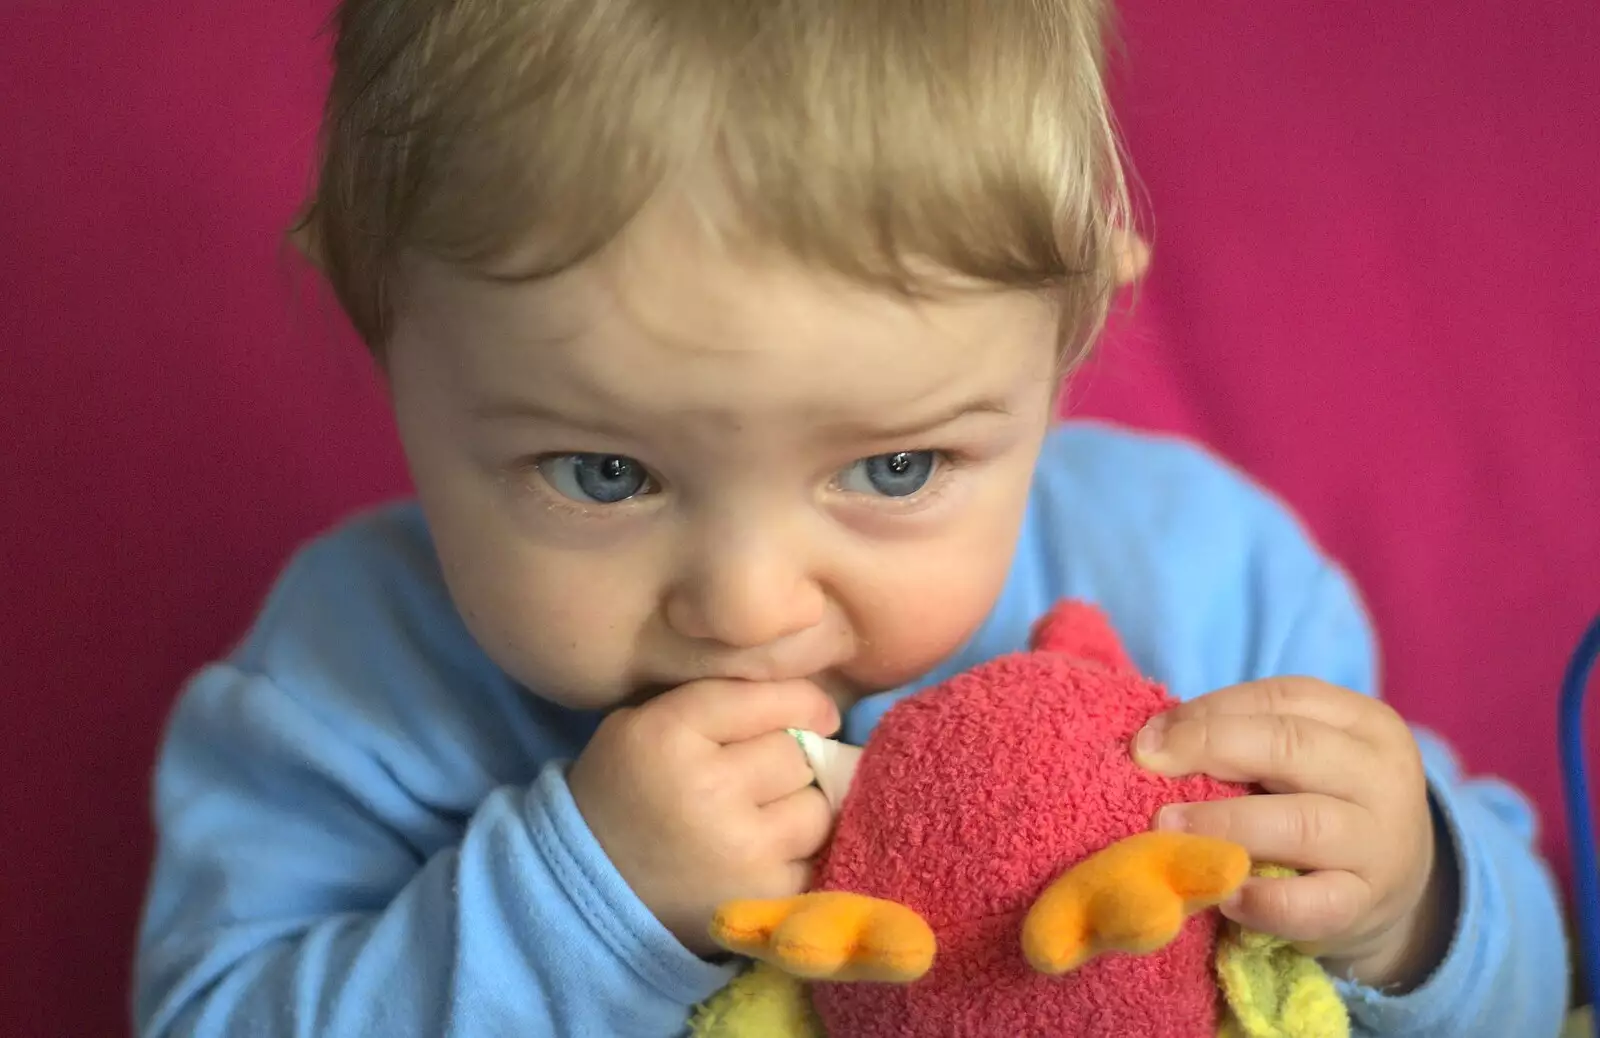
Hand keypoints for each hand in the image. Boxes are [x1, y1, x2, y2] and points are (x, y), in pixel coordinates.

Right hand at [568, 679, 839, 955]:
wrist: (593, 886)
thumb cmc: (627, 791)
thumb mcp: (646, 722)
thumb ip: (719, 701)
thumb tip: (812, 704)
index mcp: (672, 734)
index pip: (769, 700)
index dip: (803, 702)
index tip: (814, 713)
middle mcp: (710, 788)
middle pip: (797, 753)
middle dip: (791, 759)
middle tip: (763, 775)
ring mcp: (742, 847)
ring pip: (817, 806)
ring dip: (801, 807)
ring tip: (764, 815)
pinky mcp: (766, 894)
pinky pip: (815, 857)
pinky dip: (799, 853)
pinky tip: (765, 853)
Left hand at [1134, 677, 1456, 989]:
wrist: (1396, 884)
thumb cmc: (1324, 802)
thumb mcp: (1303, 758)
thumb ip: (1245, 740)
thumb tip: (1153, 741)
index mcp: (1363, 723)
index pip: (1281, 698)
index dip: (1208, 710)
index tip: (1149, 737)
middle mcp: (1381, 775)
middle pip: (1291, 746)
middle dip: (1210, 749)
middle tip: (1148, 767)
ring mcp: (1380, 842)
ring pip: (1302, 823)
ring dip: (1225, 822)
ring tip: (1168, 829)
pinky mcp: (1367, 904)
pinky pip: (1315, 904)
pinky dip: (1263, 902)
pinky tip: (1221, 895)